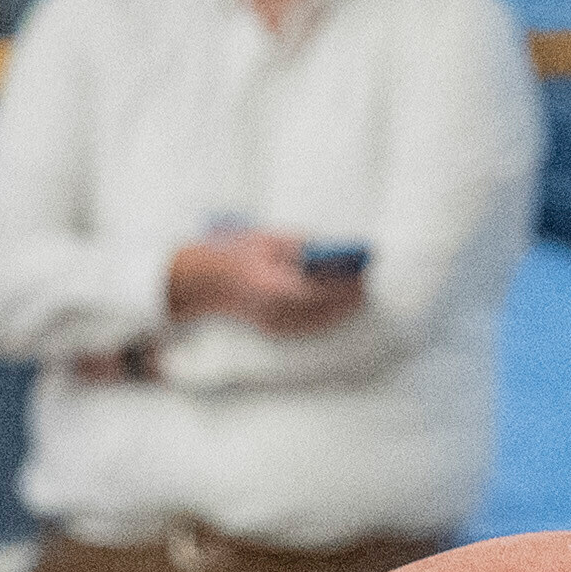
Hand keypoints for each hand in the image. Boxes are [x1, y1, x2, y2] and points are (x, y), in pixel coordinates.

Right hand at [160, 230, 351, 336]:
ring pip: (319, 323)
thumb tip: (331, 251)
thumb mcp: (269, 240)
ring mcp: (275, 325)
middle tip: (366, 287)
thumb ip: (302, 246)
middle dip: (347, 300)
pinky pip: (307, 327)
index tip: (363, 276)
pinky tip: (336, 309)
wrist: (204, 281)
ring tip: (357, 296)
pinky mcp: (274, 331)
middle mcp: (277, 313)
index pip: (322, 292)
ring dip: (339, 311)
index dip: (345, 286)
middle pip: (325, 311)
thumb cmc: (236, 254)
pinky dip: (325, 318)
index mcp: (275, 289)